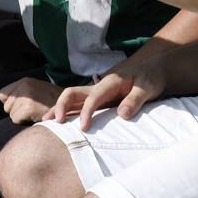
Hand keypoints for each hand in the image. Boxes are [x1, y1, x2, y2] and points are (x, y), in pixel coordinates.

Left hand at [0, 77, 62, 123]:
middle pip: (6, 106)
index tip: (23, 106)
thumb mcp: (36, 91)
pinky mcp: (28, 107)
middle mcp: (24, 86)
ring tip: (35, 114)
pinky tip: (35, 118)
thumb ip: (20, 93)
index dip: (11, 103)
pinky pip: (16, 120)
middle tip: (32, 111)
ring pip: (11, 114)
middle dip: (16, 111)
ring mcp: (26, 96)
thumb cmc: (51, 104)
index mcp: (24, 81)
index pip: (2, 94)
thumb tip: (2, 98)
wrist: (67, 109)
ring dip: (21, 117)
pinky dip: (24, 122)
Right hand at [41, 57, 167, 130]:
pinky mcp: (98, 99)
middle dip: (62, 105)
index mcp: (110, 82)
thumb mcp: (148, 87)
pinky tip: (59, 122)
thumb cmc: (150, 78)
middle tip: (56, 122)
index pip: (93, 97)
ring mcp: (96, 92)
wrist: (152, 69)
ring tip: (45, 122)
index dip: (86, 112)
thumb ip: (135, 100)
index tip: (84, 128)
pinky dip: (67, 111)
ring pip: (72, 98)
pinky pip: (78, 104)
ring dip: (59, 108)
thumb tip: (121, 114)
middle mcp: (99, 86)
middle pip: (73, 92)